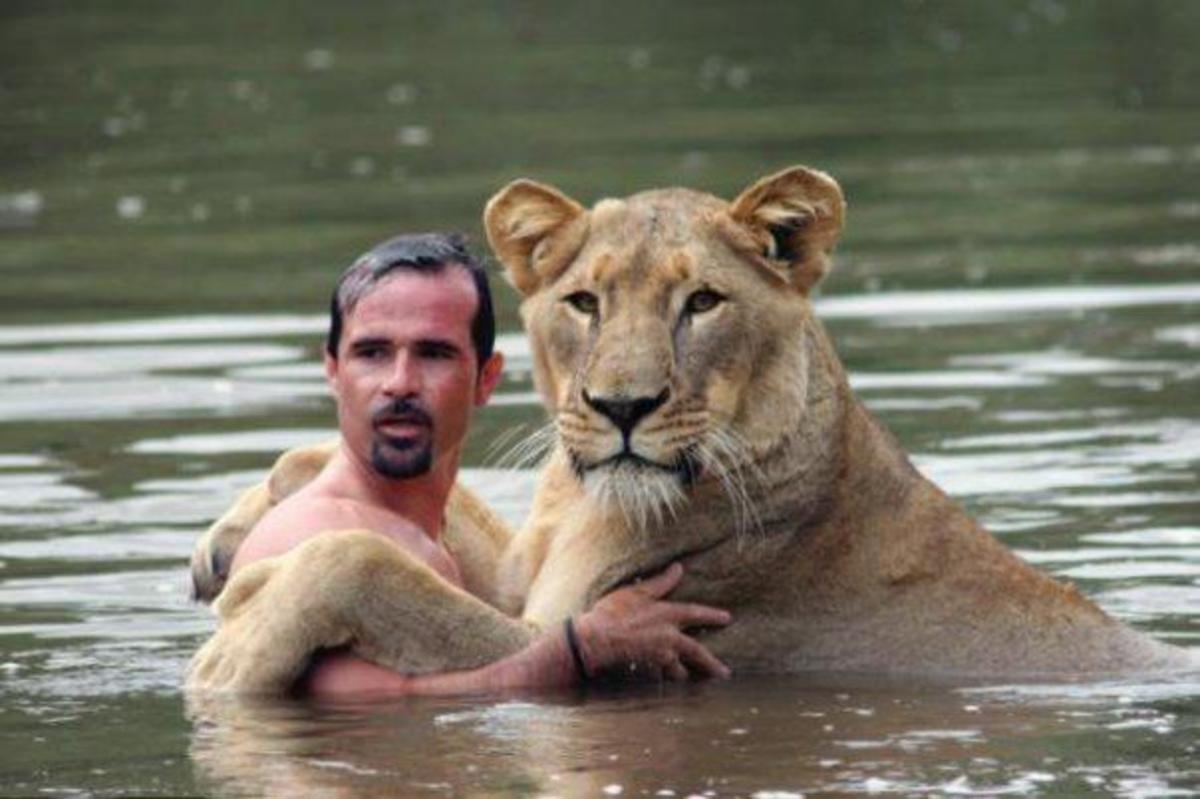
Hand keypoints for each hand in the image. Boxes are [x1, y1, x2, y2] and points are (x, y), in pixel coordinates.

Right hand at [573, 563, 731, 681]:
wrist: (596, 640)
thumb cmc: (614, 612)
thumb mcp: (637, 592)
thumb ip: (661, 583)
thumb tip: (678, 568)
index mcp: (668, 615)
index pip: (696, 614)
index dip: (712, 615)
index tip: (727, 619)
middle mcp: (669, 638)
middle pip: (697, 652)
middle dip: (711, 664)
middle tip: (724, 673)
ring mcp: (659, 656)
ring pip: (678, 669)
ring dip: (683, 673)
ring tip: (688, 677)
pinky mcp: (648, 669)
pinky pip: (660, 676)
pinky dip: (663, 678)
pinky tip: (663, 682)